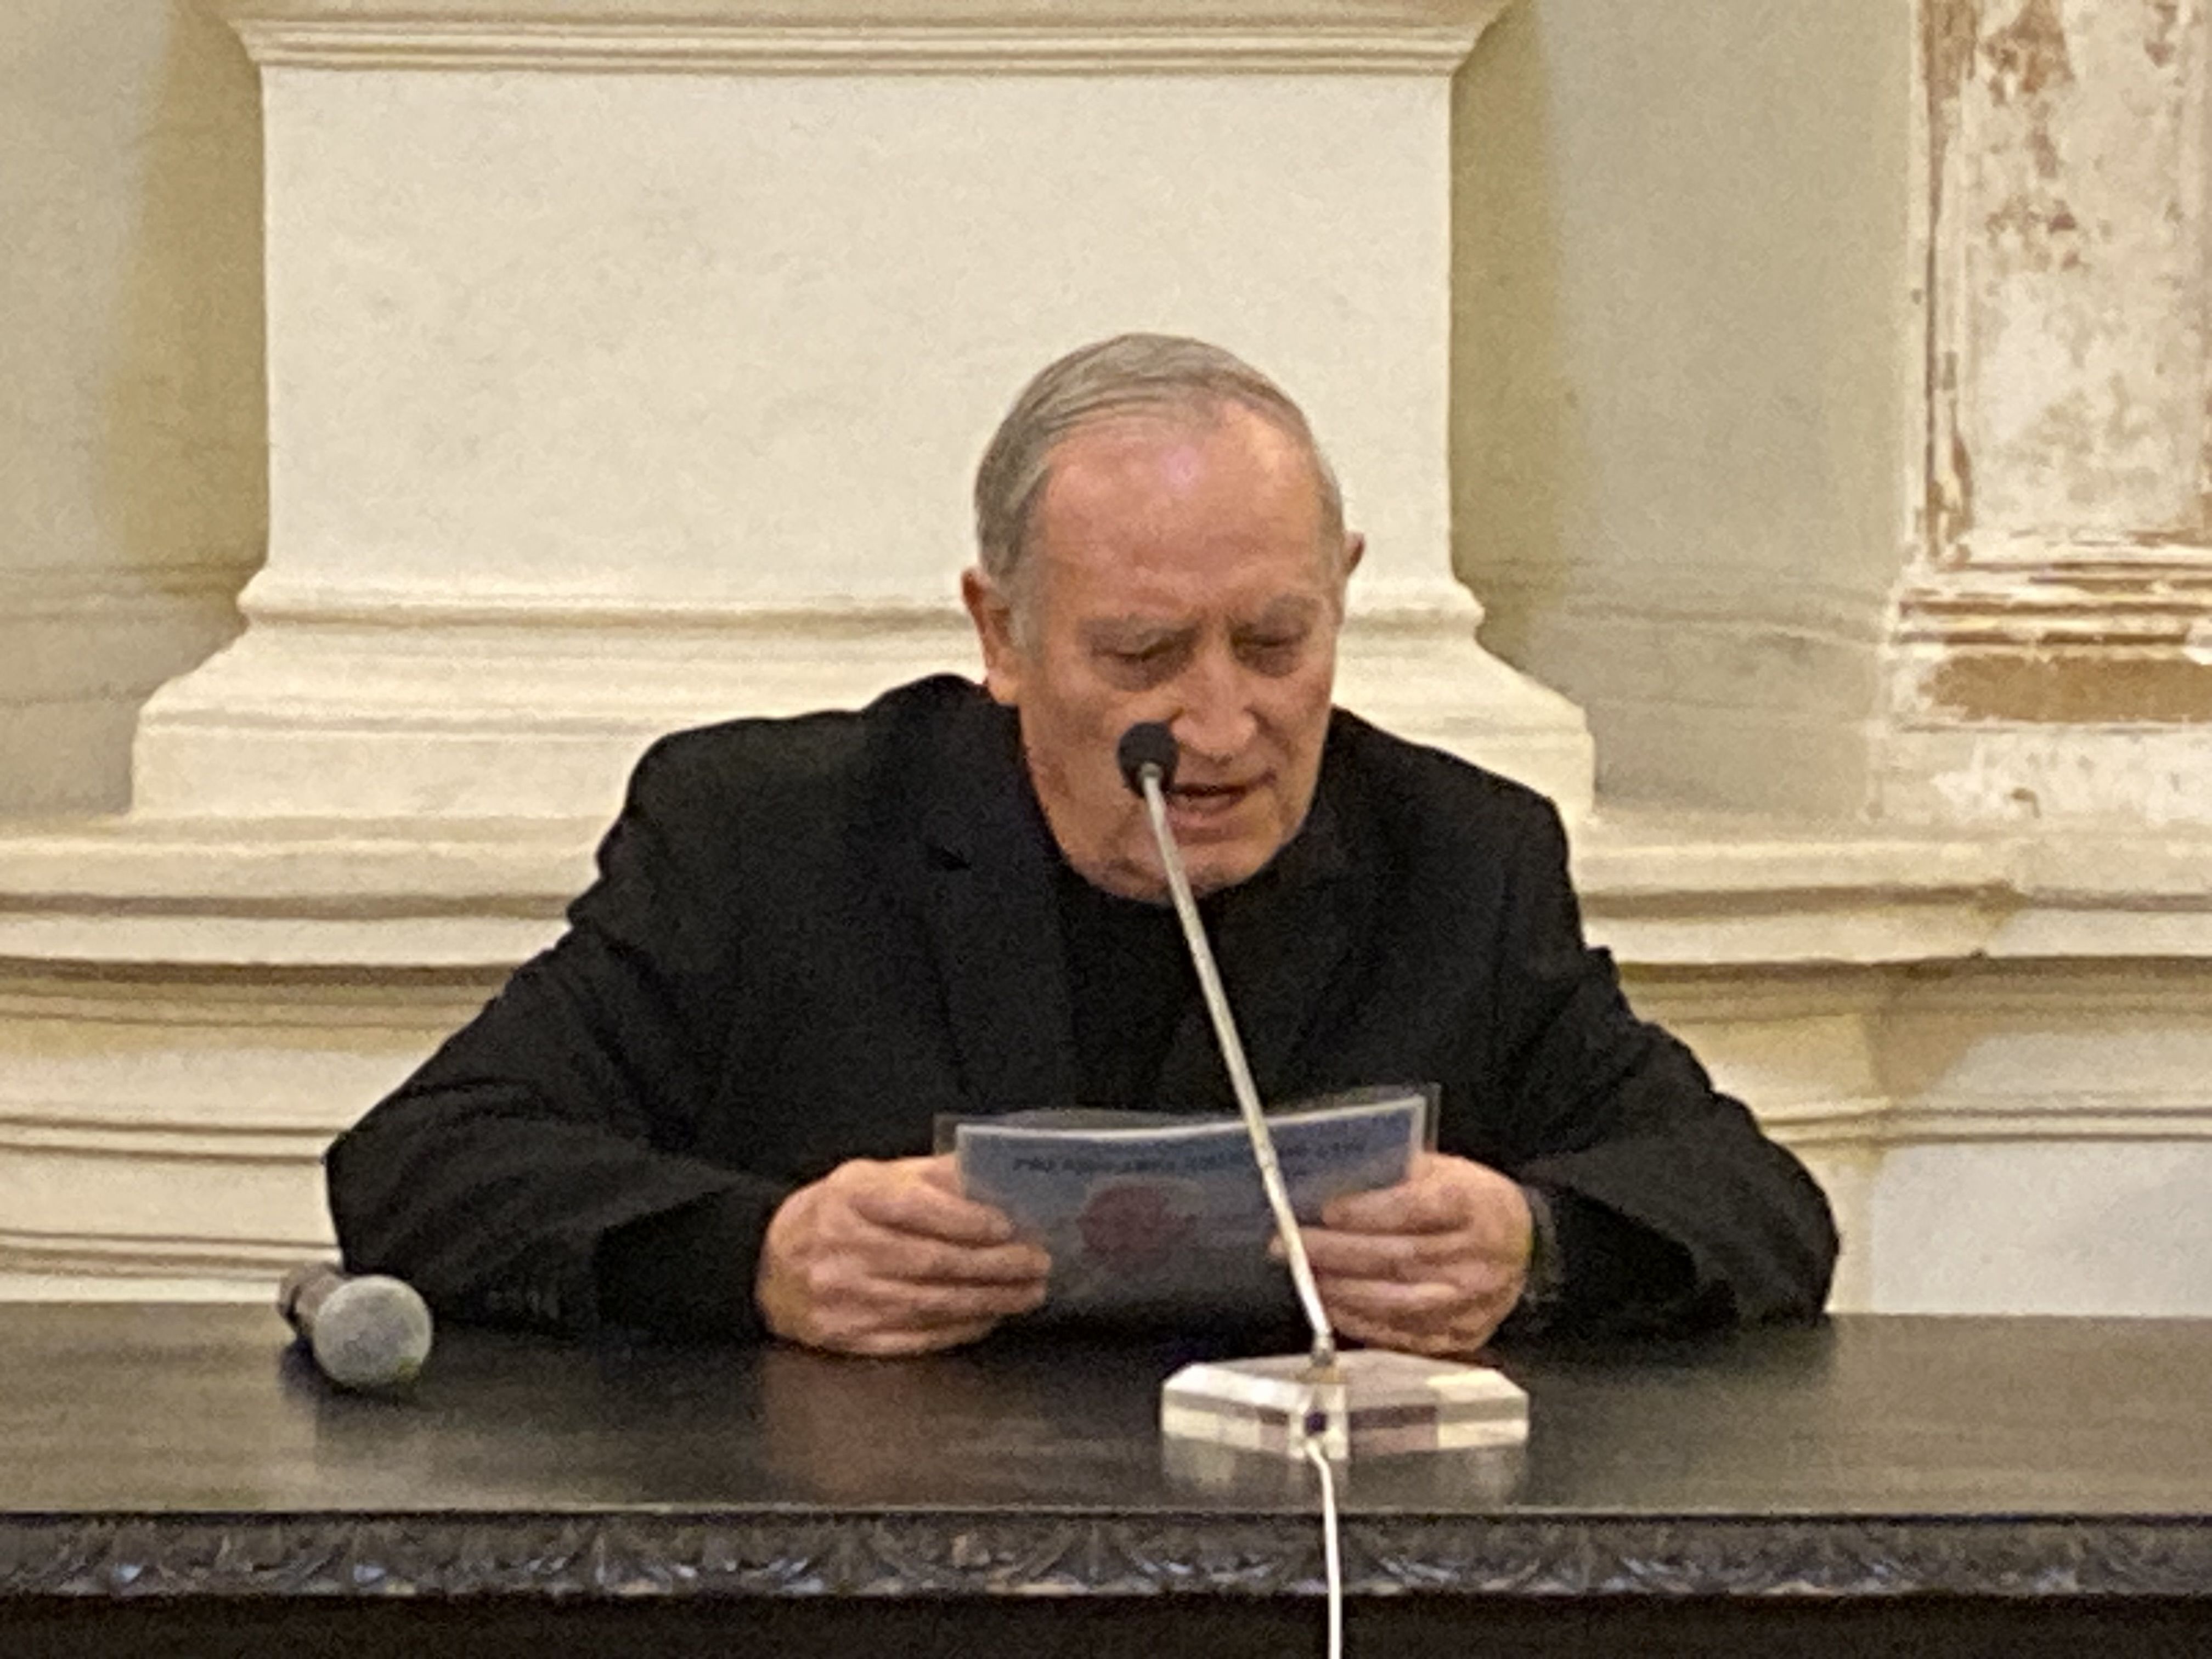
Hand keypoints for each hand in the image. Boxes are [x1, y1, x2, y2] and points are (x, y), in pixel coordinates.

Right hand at [755, 1155, 1050, 1355]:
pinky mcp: (847, 1337)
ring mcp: (844, 1298)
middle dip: (995, 1266)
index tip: (1010, 1226)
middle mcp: (845, 1248)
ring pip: (931, 1302)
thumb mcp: (872, 1178)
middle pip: (933, 1262)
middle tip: (1037, 1264)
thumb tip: (992, 1180)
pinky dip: (958, 1329)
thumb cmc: (835, 1214)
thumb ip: (931, 1177)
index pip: (917, 1209)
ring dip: (989, 1300)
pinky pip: (914, 1337)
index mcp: (852, 1198)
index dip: (968, 1220)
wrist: (768, 1264)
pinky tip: (988, 1318)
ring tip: (1027, 1293)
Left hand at [1288, 1152, 1532, 1357]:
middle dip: (1336, 1253)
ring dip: (1341, 1291)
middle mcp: (1476, 1260)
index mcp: (1475, 1206)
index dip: (1370, 1212)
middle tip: (1288, 1246)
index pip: (1418, 1209)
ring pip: (1396, 1302)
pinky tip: (1331, 1305)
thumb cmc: (1472, 1202)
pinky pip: (1403, 1336)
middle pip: (1398, 1258)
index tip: (1327, 1210)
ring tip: (1303, 1276)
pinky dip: (1361, 1322)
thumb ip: (1397, 1175)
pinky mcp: (1460, 1336)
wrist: (1526, 1250)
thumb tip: (1333, 1182)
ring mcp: (1470, 1304)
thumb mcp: (1446, 1172)